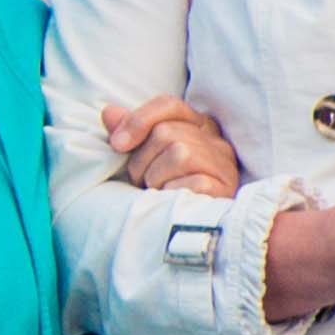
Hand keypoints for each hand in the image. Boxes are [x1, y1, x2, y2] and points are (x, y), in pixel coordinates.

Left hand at [101, 98, 244, 198]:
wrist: (185, 228)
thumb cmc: (162, 187)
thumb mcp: (142, 157)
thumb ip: (128, 133)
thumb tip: (109, 112)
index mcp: (196, 125)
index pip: (168, 105)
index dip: (139, 120)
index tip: (117, 144)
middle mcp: (214, 140)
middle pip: (166, 132)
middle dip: (143, 160)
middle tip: (143, 181)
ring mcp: (224, 164)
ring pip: (180, 153)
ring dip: (157, 177)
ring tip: (159, 190)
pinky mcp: (226, 188)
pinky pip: (194, 182)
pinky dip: (174, 193)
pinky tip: (173, 200)